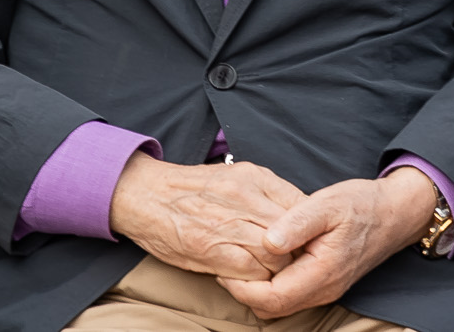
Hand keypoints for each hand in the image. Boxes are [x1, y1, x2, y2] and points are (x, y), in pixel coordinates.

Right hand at [107, 154, 305, 281]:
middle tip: (294, 260)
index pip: (301, 205)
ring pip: (275, 254)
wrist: (145, 195)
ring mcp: (228, 224)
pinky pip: (249, 270)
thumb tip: (298, 212)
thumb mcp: (236, 176)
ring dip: (277, 267)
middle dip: (297, 250)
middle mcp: (245, 198)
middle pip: (292, 232)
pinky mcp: (210, 249)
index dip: (308, 227)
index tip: (307, 239)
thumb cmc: (192, 188)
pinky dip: (255, 278)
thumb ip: (268, 192)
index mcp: (255, 178)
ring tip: (271, 269)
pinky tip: (249, 275)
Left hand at [218, 169, 434, 317]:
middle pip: (271, 308)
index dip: (241, 287)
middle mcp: (324, 290)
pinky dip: (271, 286)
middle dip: (244, 292)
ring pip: (279, 305)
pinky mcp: (326, 285)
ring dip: (256, 290)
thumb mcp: (328, 204)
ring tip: (241, 262)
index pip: (270, 297)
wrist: (396, 213)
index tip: (224, 265)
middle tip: (226, 264)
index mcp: (322, 273)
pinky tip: (264, 262)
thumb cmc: (362, 205)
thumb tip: (267, 241)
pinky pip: (290, 296)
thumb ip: (297, 222)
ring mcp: (326, 290)